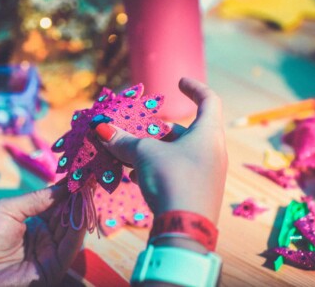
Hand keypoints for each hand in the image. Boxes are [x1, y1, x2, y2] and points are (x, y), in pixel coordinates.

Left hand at [0, 183, 84, 285]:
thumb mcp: (8, 209)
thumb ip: (37, 199)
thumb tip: (63, 186)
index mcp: (34, 224)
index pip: (57, 206)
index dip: (67, 192)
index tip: (78, 176)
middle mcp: (45, 239)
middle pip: (67, 217)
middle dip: (77, 199)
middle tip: (87, 181)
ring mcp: (49, 254)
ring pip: (72, 232)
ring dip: (80, 212)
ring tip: (86, 193)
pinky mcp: (52, 269)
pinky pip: (69, 249)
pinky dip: (77, 231)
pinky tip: (81, 213)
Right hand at [95, 78, 227, 224]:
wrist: (185, 231)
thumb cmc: (171, 180)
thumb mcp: (144, 155)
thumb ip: (124, 141)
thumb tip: (102, 129)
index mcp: (208, 135)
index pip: (209, 100)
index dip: (194, 88)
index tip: (179, 82)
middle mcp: (213, 152)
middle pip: (187, 131)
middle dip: (160, 130)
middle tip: (139, 130)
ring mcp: (207, 174)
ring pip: (179, 153)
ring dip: (155, 151)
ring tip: (131, 155)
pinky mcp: (198, 192)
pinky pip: (178, 171)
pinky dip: (159, 168)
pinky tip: (137, 177)